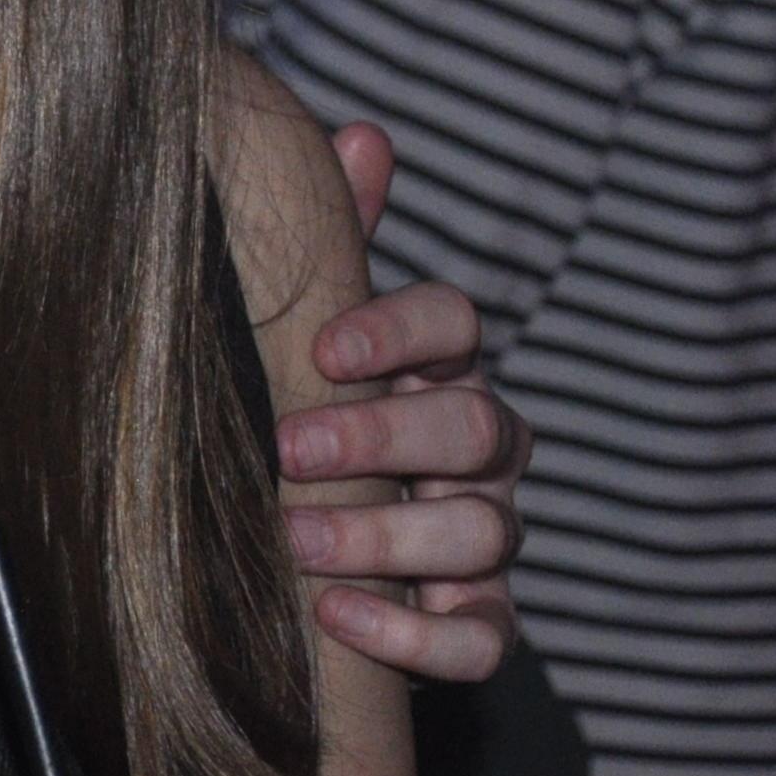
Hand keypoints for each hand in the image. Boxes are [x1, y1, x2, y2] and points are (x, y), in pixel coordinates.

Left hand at [278, 119, 529, 681]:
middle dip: (384, 437)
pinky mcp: (478, 624)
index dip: (400, 331)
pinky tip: (338, 618)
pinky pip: (481, 639)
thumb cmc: (303, 408)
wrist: (288, 542)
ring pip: (480, 534)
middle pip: (476, 427)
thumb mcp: (301, 326)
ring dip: (387, 539)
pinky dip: (416, 638)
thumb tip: (362, 136)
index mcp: (438, 365)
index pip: (457, 323)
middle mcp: (480, 451)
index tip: (322, 349)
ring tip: (293, 538)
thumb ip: (330, 241)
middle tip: (287, 448)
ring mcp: (488, 539)